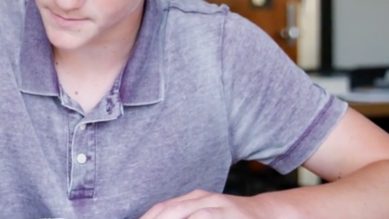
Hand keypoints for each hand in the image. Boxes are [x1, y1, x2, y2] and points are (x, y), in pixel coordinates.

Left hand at [138, 189, 279, 218]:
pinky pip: (209, 218)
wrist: (268, 213)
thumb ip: (183, 214)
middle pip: (172, 211)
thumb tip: (156, 217)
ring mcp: (221, 208)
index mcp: (194, 199)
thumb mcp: (205, 212)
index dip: (147, 218)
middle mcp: (205, 200)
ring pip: (192, 215)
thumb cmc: (231, 217)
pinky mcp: (234, 216)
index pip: (163, 208)